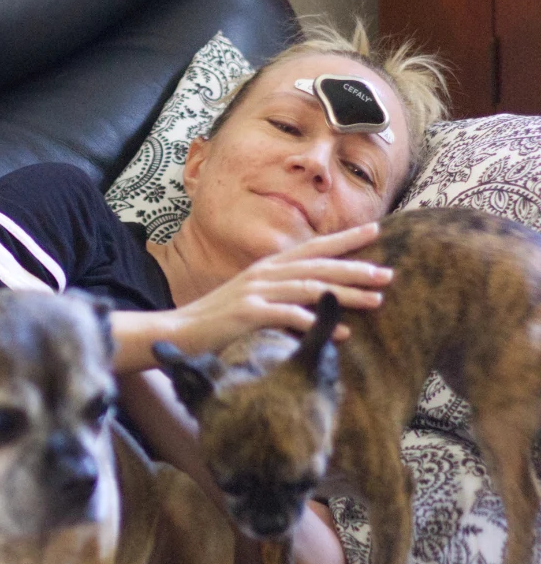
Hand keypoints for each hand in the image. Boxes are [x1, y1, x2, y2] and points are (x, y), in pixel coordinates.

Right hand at [169, 220, 391, 352]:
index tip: (376, 231)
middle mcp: (264, 273)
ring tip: (375, 300)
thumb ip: (282, 298)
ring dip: (345, 293)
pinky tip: (341, 331)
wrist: (177, 333)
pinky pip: (289, 316)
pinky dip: (317, 321)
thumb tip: (315, 306)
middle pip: (317, 266)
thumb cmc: (216, 322)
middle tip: (387, 273)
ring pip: (309, 288)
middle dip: (355, 267)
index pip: (312, 248)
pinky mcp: (248, 314)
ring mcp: (255, 292)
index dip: (344, 239)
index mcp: (267, 267)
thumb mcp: (252, 301)